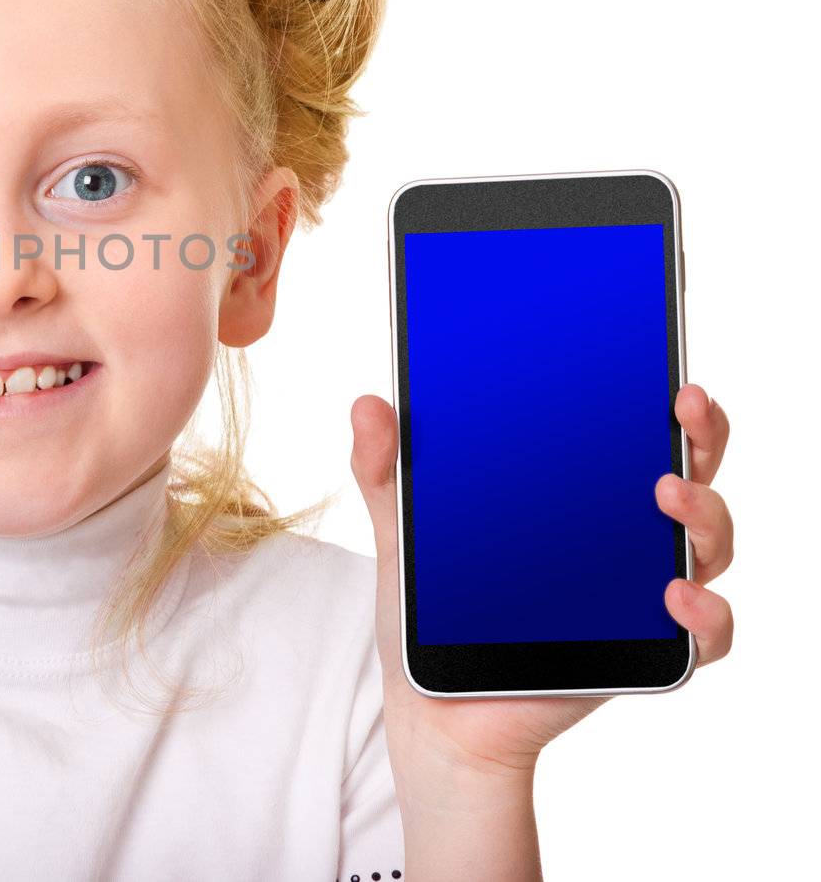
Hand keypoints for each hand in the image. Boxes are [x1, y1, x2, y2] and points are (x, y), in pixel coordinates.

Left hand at [349, 383, 733, 785]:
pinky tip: (675, 596)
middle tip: (680, 407)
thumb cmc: (429, 613)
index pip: (637, 428)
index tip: (661, 368)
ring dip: (703, 512)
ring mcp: (640, 591)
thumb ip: (385, 469)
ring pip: (708, 542)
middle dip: (700, 433)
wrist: (430, 708)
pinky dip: (707, 613)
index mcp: (574, 492)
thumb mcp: (401, 531)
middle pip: (691, 470)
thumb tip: (368, 404)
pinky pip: (706, 634)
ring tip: (665, 494)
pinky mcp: (645, 650)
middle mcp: (621, 534)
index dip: (664, 397)